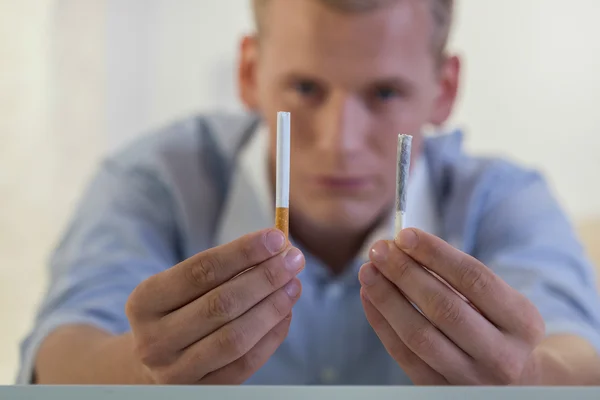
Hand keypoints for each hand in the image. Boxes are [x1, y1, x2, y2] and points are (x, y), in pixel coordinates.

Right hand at [125, 228, 304, 383]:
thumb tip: (275, 248)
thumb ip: (223, 267)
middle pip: (221, 304)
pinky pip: (246, 363)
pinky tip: (285, 313)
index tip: (275, 237)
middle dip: (265, 278)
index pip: (200, 271)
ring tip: (294, 284)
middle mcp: (155, 339)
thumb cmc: (176, 311)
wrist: (152, 362)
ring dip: (273, 307)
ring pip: (236, 337)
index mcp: (144, 302)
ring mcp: (176, 371)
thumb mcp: (180, 286)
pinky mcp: (202, 391)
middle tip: (293, 259)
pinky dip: (272, 336)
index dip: (242, 252)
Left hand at [358, 228, 545, 384]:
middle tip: (379, 249)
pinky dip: (382, 323)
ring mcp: (471, 380)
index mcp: (522, 322)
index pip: (474, 279)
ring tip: (368, 270)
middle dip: (405, 272)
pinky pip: (404, 355)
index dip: (436, 254)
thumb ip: (460, 277)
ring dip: (387, 297)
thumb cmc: (499, 328)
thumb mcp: (501, 302)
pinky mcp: (442, 391)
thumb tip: (406, 246)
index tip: (405, 235)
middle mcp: (502, 356)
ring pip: (419, 334)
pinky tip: (370, 297)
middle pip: (443, 307)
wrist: (518, 383)